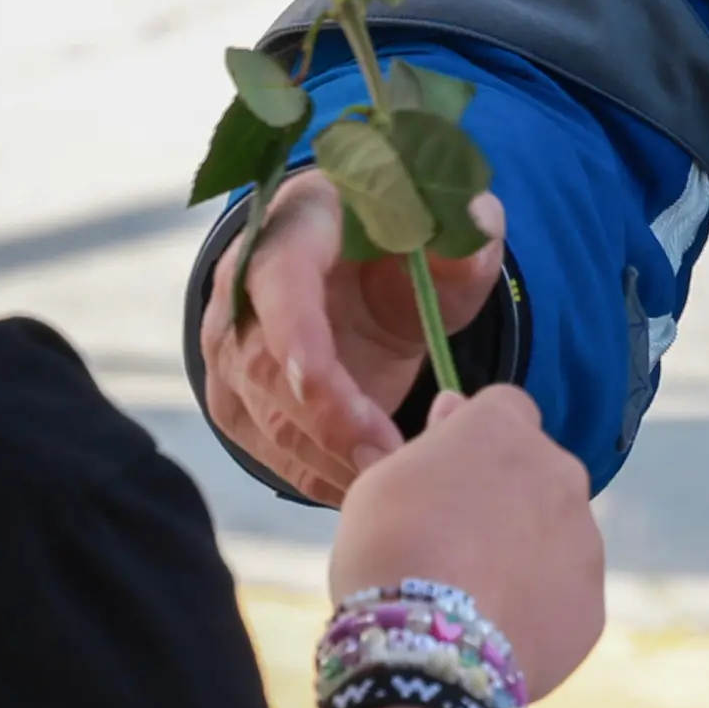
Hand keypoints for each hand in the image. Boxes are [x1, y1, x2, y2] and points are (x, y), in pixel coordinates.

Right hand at [203, 170, 508, 503]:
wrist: (357, 278)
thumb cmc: (401, 251)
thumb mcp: (444, 235)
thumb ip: (465, 232)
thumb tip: (479, 218)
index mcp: (293, 225)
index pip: (279, 280)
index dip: (295, 332)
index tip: (321, 381)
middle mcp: (242, 286)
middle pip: (266, 363)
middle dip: (328, 418)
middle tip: (392, 455)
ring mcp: (230, 348)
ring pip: (265, 416)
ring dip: (327, 457)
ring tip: (394, 477)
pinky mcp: (236, 399)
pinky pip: (269, 450)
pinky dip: (318, 477)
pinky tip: (368, 489)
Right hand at [332, 386, 604, 699]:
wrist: (426, 648)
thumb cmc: (388, 549)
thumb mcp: (383, 480)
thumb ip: (430, 440)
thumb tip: (454, 410)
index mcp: (506, 428)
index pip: (504, 410)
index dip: (474, 439)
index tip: (446, 474)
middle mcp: (560, 472)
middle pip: (537, 472)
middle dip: (508, 495)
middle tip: (456, 541)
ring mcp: (585, 539)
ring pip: (557, 534)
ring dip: (526, 551)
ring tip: (473, 597)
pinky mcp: (592, 603)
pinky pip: (564, 595)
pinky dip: (538, 607)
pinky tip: (495, 632)